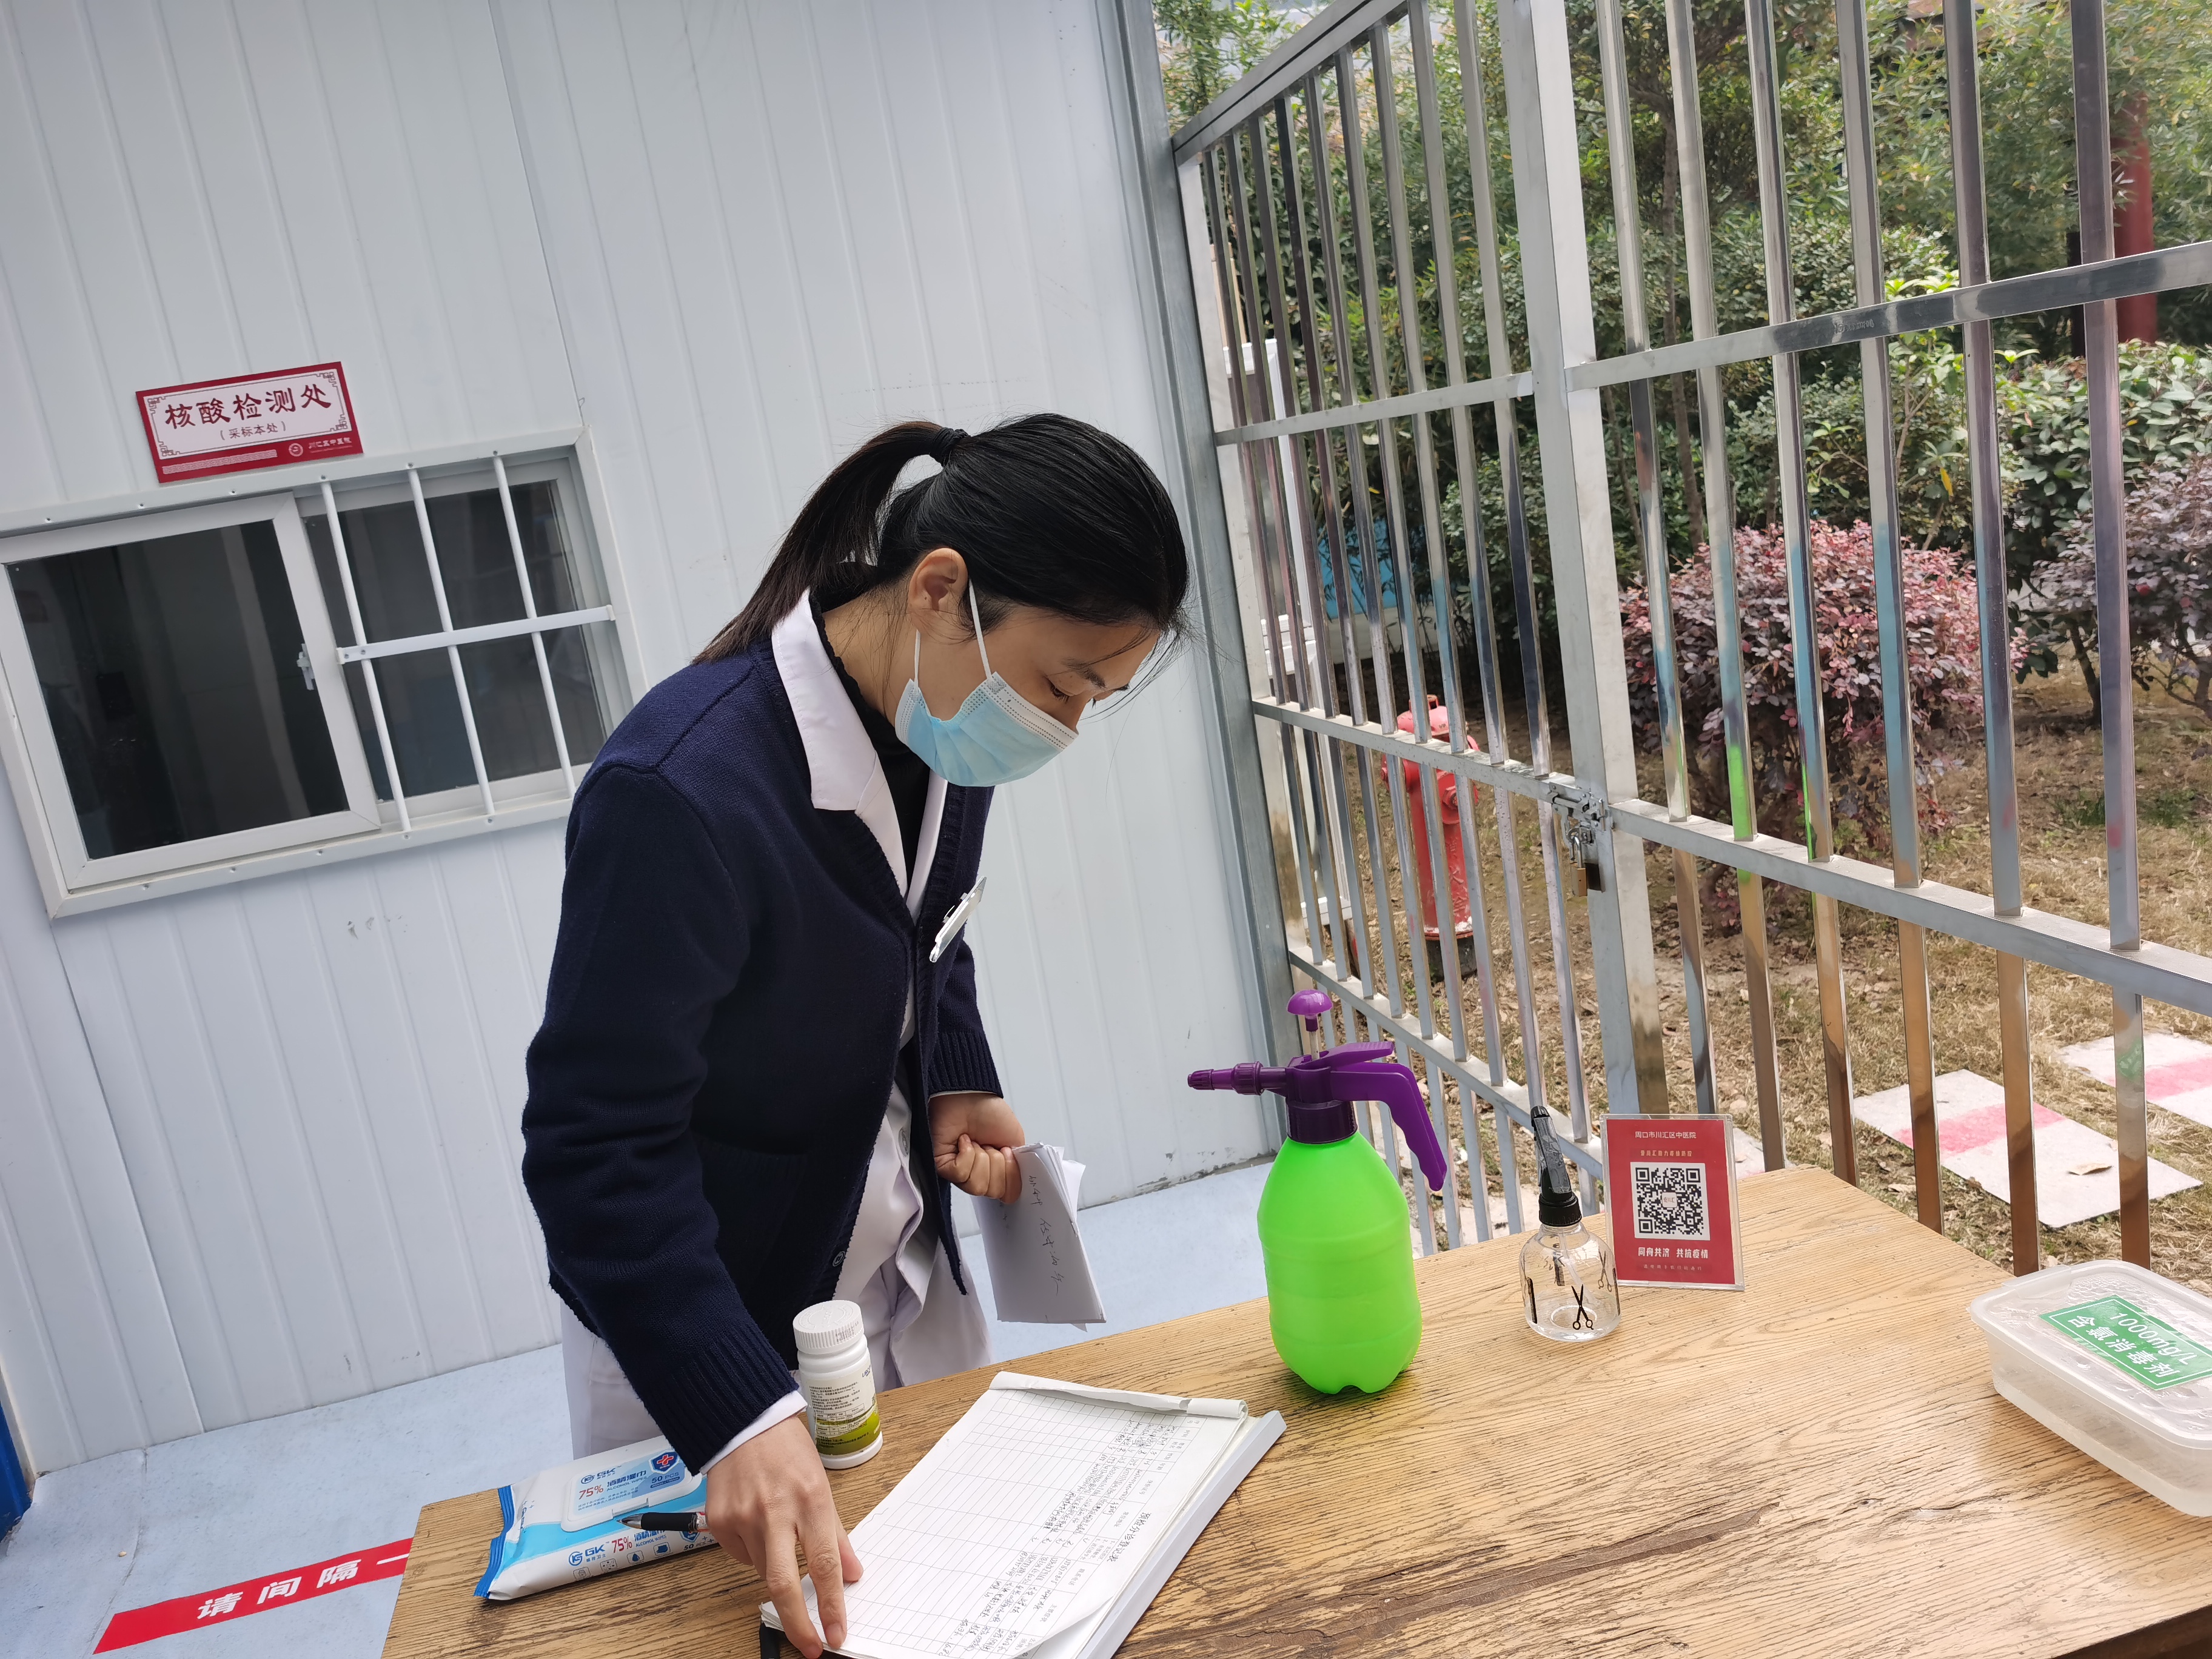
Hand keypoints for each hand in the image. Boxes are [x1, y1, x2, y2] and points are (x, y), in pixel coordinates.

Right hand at [705, 1414, 860, 1657]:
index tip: (837, 1633)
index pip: (824, 1564)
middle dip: (798, 1623)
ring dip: (776, 1572)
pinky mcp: (719, 1522)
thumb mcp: (822, 1485)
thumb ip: (837, 1534)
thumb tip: (853, 1574)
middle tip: (811, 1645)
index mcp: (810, 1500)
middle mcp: (775, 1511)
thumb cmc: (788, 1451)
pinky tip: (756, 1526)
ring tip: (779, 1538)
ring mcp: (743, 1517)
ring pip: (762, 1571)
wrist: (743, 1422)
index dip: (831, 1605)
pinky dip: (753, 1554)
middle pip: (784, 1583)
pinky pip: (741, 1556)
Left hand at [930, 1092, 1025, 1202]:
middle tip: (991, 1145)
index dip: (1010, 1176)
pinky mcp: (943, 1167)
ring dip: (981, 1159)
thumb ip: (1018, 1169)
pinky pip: (961, 1174)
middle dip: (996, 1164)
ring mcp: (960, 1172)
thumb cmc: (990, 1112)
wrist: (971, 1096)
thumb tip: (1014, 1190)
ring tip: (976, 1142)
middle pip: (991, 1191)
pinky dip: (966, 1154)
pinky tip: (964, 1141)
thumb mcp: (1015, 1142)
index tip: (1008, 1153)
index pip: (1007, 1193)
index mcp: (996, 1170)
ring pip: (976, 1185)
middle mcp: (978, 1173)